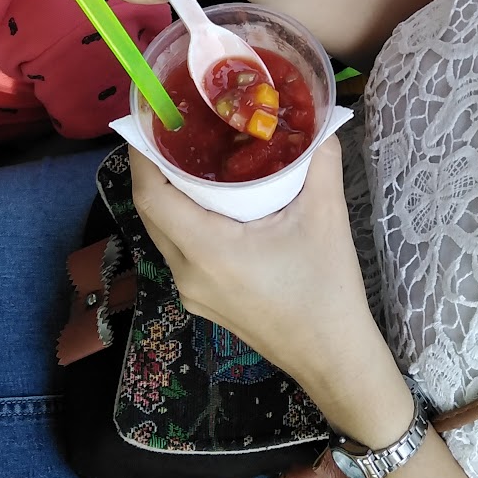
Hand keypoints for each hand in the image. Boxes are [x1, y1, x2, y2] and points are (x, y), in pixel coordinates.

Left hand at [129, 134, 410, 435]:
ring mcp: (192, 293)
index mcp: (207, 250)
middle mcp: (187, 273)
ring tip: (192, 156)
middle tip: (174, 128)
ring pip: (164, 234)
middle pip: (152, 213)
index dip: (142, 155)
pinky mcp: (205, 302)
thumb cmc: (326, 289)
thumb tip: (319, 120)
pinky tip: (212, 202)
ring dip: (169, 196)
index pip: (151, 196)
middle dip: (154, 169)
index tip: (150, 118)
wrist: (334, 358)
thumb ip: (319, 160)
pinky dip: (185, 221)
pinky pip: (180, 252)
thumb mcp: (326, 215)